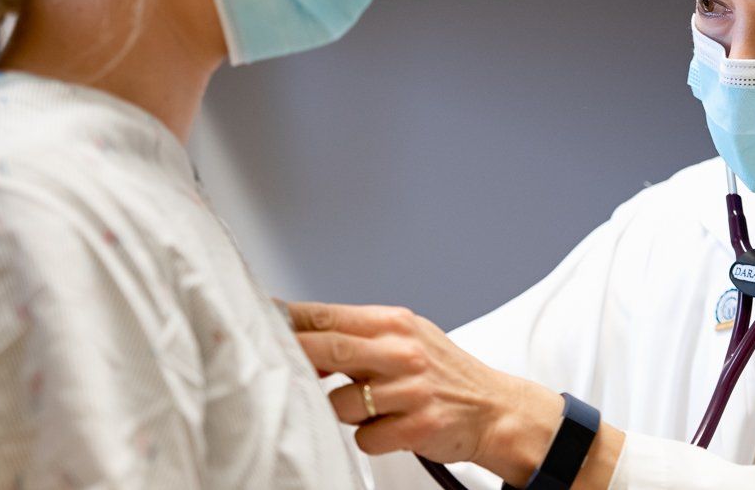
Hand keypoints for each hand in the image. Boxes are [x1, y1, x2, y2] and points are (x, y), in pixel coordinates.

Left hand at [281, 301, 566, 485]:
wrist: (493, 409)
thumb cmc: (442, 374)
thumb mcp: (407, 338)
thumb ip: (361, 336)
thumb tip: (303, 340)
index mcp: (396, 323)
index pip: (329, 315)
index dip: (289, 320)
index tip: (261, 323)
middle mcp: (403, 351)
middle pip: (328, 349)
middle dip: (295, 358)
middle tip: (276, 365)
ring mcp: (411, 390)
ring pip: (340, 403)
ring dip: (345, 412)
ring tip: (374, 408)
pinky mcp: (417, 426)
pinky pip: (365, 438)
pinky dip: (371, 438)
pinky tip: (392, 428)